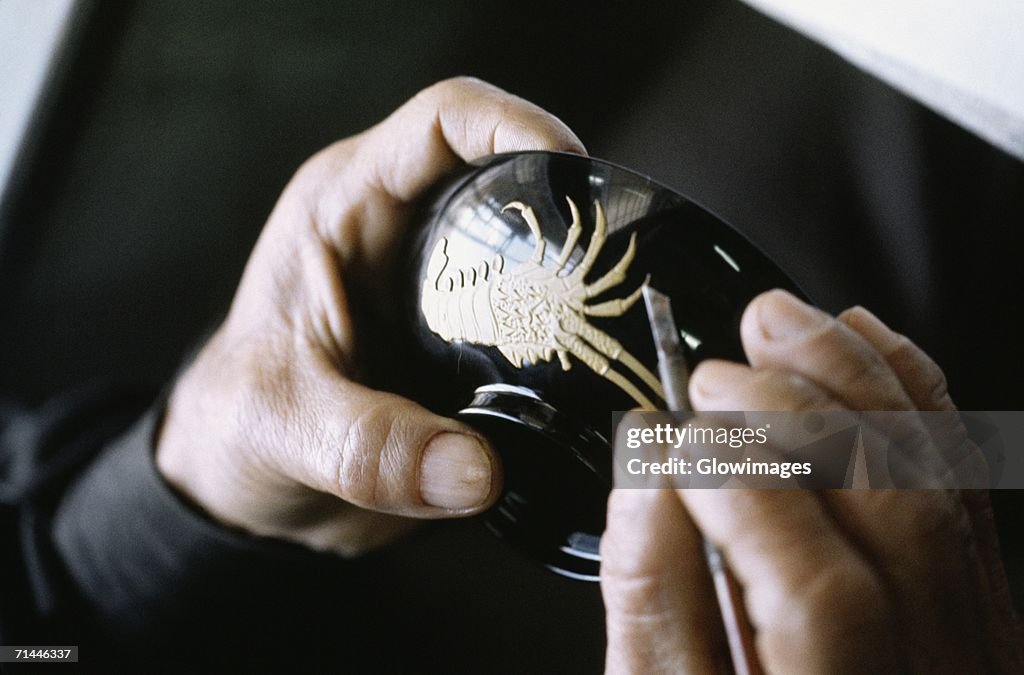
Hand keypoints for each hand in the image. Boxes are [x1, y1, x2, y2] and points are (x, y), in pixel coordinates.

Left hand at [155, 78, 584, 555]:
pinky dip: (564, 337)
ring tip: (620, 312)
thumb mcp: (285, 428)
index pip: (443, 122)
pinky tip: (593, 372)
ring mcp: (438, 286)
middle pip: (506, 174)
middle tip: (614, 255)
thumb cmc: (239, 428)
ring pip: (528, 248)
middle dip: (567, 201)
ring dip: (574, 273)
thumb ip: (370, 449)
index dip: (514, 123)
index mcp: (345, 208)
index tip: (571, 166)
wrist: (249, 484)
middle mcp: (401, 231)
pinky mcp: (463, 339)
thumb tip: (478, 471)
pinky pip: (531, 318)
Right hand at [601, 289, 1023, 672]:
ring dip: (859, 378)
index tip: (675, 434)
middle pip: (897, 515)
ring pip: (939, 478)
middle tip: (716, 375)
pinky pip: (962, 476)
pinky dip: (912, 394)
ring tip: (783, 322)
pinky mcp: (979, 595)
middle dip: (800, 415)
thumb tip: (644, 473)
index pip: (817, 588)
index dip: (743, 490)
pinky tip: (865, 341)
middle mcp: (932, 668)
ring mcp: (975, 634)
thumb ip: (653, 599)